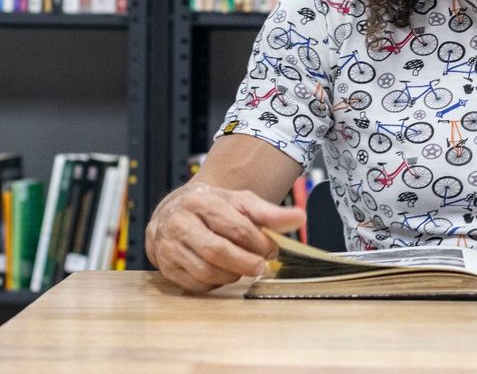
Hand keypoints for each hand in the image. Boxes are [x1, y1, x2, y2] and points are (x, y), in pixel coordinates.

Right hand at [146, 181, 305, 292]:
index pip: (236, 227)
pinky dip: (214, 283)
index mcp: (201, 201)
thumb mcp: (241, 202)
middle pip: (218, 251)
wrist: (176, 210)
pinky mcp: (164, 266)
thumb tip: (300, 218)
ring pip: (205, 271)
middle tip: (262, 267)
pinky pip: (194, 284)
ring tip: (243, 268)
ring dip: (231, 275)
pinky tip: (224, 273)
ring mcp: (168, 246)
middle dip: (245, 263)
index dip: (259, 242)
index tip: (273, 249)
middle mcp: (180, 222)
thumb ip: (271, 212)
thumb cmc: (213, 206)